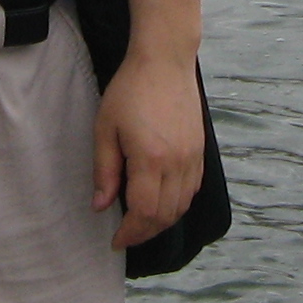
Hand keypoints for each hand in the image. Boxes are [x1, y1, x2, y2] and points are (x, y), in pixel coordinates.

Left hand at [91, 53, 203, 250]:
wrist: (165, 61)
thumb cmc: (130, 90)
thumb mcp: (105, 128)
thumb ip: (104, 171)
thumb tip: (102, 206)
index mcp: (150, 159)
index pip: (143, 212)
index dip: (129, 233)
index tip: (115, 241)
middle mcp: (177, 163)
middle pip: (165, 215)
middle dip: (144, 233)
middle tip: (126, 236)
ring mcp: (192, 157)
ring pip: (182, 206)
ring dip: (162, 221)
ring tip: (141, 223)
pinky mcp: (200, 150)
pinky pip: (192, 190)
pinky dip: (178, 204)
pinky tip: (162, 202)